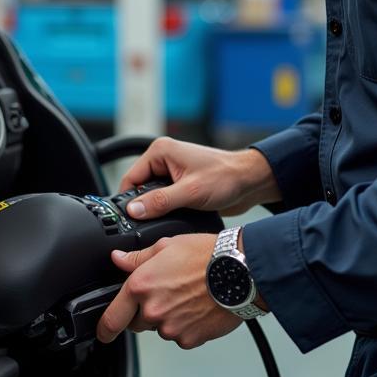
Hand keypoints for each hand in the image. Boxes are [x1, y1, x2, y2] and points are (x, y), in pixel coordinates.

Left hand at [95, 234, 241, 348]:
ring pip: (161, 328)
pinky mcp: (190, 339)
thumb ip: (138, 257)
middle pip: (138, 323)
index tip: (104, 332)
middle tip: (167, 292)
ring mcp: (171, 328)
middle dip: (146, 312)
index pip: (111, 319)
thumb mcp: (167, 245)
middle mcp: (152, 311)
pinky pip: (181, 336)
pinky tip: (198, 306)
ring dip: (168, 317)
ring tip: (188, 295)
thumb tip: (118, 259)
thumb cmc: (207, 255)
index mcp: (141, 286)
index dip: (104, 328)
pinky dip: (187, 325)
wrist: (240, 272)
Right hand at [118, 137, 280, 219]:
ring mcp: (172, 172)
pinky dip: (165, 211)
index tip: (127, 220)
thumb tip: (134, 210)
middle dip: (143, 206)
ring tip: (161, 223)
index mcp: (161, 151)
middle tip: (146, 225)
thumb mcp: (190, 192)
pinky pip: (164, 200)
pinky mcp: (180, 185)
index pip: (131, 177)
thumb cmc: (226, 177)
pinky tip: (171, 220)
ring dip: (156, 210)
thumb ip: (160, 202)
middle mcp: (164, 159)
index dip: (128, 200)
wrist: (250, 182)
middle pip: (139, 188)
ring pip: (151, 197)